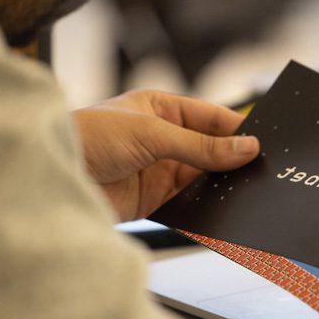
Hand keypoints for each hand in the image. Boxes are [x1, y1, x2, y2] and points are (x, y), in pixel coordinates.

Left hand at [72, 90, 259, 221]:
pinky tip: (221, 208)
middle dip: (233, 160)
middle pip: (212, 150)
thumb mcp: (151, 134)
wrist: (56, 177)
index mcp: (162, 110)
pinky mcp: (155, 199)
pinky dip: (207, 206)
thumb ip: (201, 146)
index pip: (211, 118)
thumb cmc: (87, 138)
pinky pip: (191, 202)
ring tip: (245, 191)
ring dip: (221, 185)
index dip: (237, 130)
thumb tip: (245, 148)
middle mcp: (163, 139)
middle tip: (260, 170)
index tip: (262, 143)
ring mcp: (160, 170)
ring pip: (204, 178)